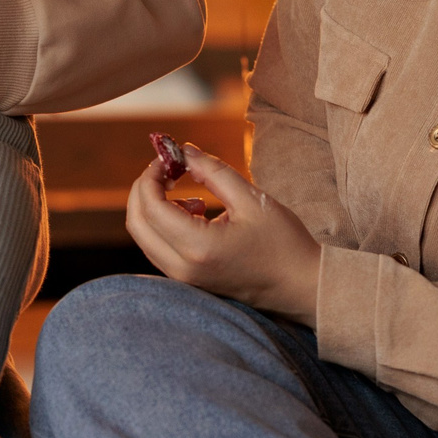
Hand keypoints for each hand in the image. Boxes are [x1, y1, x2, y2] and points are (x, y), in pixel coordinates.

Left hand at [124, 144, 322, 323]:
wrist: (301, 286)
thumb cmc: (284, 243)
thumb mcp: (252, 199)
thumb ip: (214, 171)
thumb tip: (184, 151)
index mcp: (199, 247)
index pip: (151, 206)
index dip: (152, 175)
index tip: (170, 156)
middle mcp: (183, 268)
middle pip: (137, 223)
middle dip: (146, 188)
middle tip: (170, 168)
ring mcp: (183, 279)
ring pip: (145, 236)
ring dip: (155, 206)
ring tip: (193, 193)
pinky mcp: (188, 281)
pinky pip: (159, 248)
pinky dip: (165, 224)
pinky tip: (197, 212)